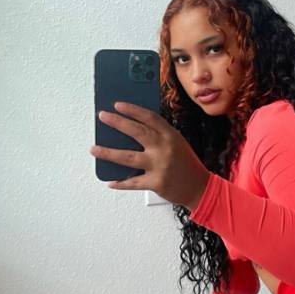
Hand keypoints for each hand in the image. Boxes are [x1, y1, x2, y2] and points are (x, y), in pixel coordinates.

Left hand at [90, 102, 208, 209]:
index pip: (149, 117)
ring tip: (94, 149)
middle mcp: (165, 148)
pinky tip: (110, 181)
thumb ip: (159, 136)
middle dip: (117, 123)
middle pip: (137, 132)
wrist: (200, 187)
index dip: (133, 110)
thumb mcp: (177, 144)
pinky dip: (120, 183)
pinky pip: (133, 182)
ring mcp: (160, 165)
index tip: (118, 105)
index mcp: (171, 135)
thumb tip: (131, 130)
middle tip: (103, 117)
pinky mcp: (156, 182)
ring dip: (108, 153)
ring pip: (128, 157)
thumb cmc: (187, 164)